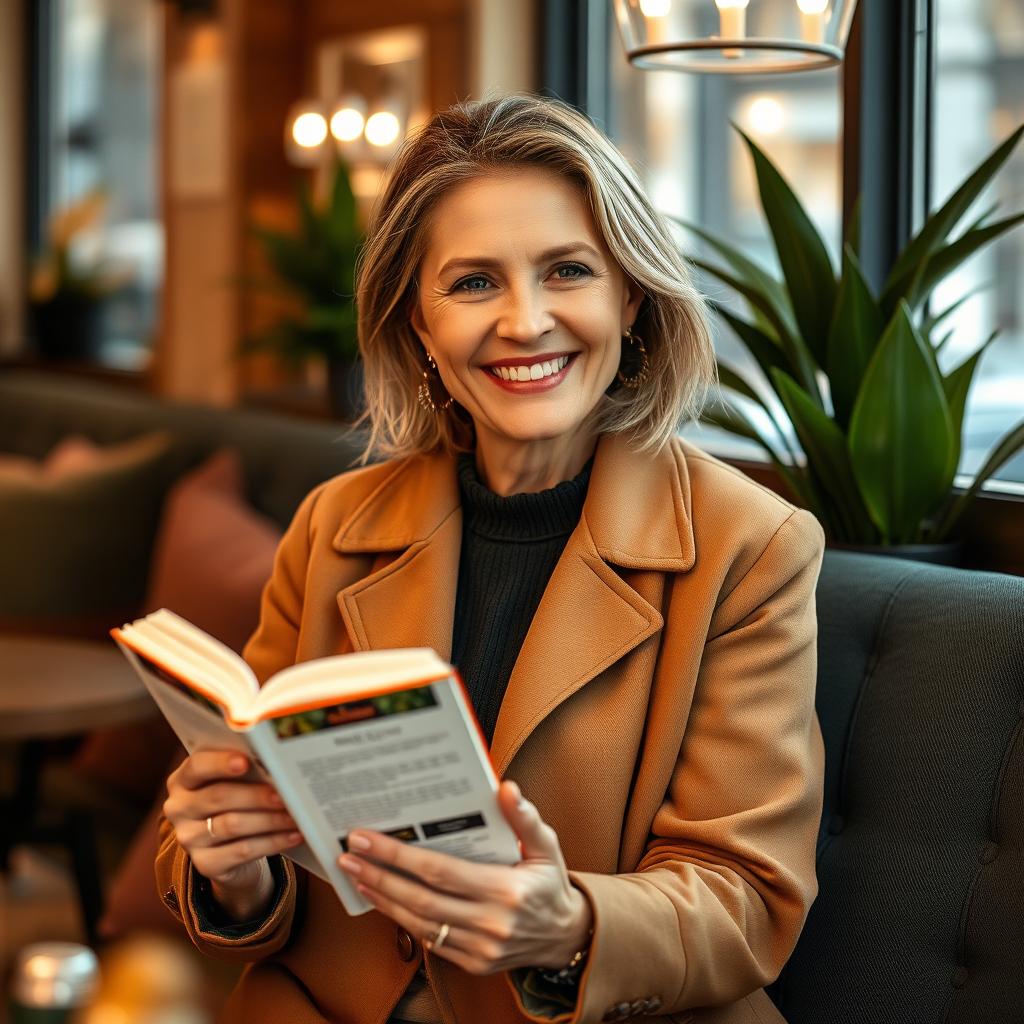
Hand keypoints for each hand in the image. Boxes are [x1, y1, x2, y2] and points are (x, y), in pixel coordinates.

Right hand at [163, 751, 302, 920]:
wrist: (231, 848)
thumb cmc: (237, 802)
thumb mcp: (235, 783)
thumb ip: (246, 771)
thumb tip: (277, 765)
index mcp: (184, 780)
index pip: (197, 766)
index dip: (221, 763)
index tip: (246, 761)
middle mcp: (179, 808)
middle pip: (219, 796)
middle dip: (257, 794)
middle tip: (286, 793)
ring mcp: (189, 839)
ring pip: (232, 825)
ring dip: (270, 819)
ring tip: (296, 815)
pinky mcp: (205, 864)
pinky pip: (242, 851)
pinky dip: (273, 842)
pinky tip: (294, 835)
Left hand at [337, 780, 592, 975]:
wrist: (567, 937)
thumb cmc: (550, 884)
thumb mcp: (546, 845)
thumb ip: (524, 817)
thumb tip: (506, 787)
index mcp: (506, 890)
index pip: (440, 871)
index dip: (398, 856)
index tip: (366, 839)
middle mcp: (490, 924)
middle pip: (421, 899)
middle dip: (379, 875)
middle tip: (348, 854)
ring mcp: (480, 949)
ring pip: (419, 923)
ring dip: (383, 899)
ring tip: (357, 875)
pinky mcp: (473, 963)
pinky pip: (429, 941)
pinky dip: (402, 919)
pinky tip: (383, 899)